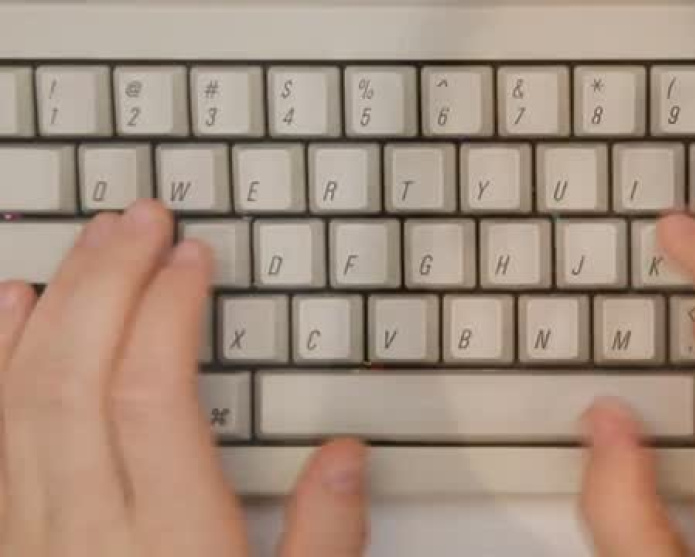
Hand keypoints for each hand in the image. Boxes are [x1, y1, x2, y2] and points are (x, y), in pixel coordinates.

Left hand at [0, 200, 366, 556]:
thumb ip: (323, 543)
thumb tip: (348, 456)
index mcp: (170, 545)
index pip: (150, 397)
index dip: (167, 311)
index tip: (193, 258)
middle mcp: (85, 533)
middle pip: (76, 378)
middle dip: (107, 280)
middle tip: (141, 219)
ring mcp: (30, 535)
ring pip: (19, 397)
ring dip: (52, 305)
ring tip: (88, 241)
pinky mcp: (9, 536)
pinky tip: (11, 308)